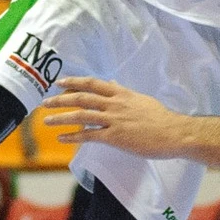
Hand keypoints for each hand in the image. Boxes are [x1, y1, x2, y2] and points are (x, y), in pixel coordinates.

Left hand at [41, 77, 186, 157]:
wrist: (175, 133)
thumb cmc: (161, 118)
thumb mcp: (141, 99)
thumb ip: (124, 93)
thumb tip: (114, 84)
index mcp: (121, 93)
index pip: (93, 83)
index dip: (74, 81)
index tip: (60, 82)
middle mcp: (115, 104)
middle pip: (81, 98)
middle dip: (60, 100)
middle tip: (45, 103)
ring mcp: (114, 120)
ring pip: (81, 116)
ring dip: (61, 118)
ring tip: (47, 121)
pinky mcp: (115, 137)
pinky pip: (89, 135)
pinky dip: (73, 137)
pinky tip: (62, 138)